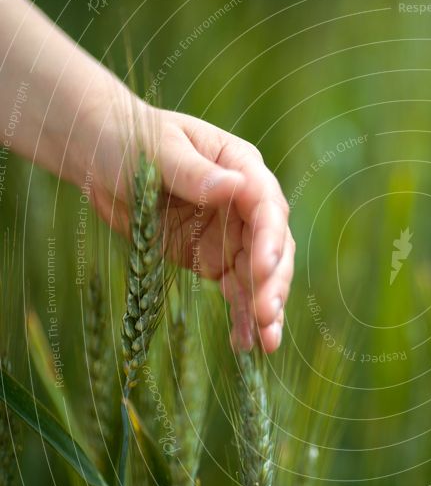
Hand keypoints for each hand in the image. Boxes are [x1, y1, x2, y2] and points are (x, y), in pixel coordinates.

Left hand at [88, 105, 293, 352]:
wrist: (102, 158)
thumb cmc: (130, 140)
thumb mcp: (157, 151)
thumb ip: (193, 172)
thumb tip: (233, 188)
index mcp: (240, 167)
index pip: (266, 206)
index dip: (270, 239)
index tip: (263, 268)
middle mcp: (245, 204)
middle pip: (272, 246)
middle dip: (272, 282)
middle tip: (266, 314)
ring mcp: (232, 235)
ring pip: (261, 275)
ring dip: (265, 307)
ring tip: (267, 341)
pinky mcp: (214, 259)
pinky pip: (236, 291)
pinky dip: (242, 317)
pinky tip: (246, 345)